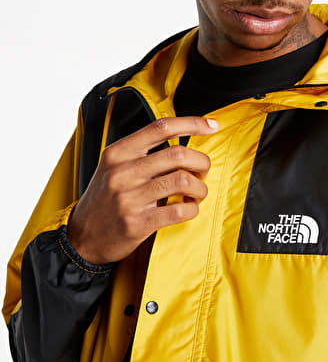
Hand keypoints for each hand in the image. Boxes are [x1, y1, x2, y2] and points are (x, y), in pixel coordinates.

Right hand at [67, 116, 218, 263]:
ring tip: (197, 193)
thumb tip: (185, 142)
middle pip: (178, 154)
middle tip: (203, 170)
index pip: (161, 127)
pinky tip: (188, 208)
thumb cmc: (106, 198)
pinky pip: (179, 211)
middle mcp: (123, 171)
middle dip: (201, 162)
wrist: (82, 238)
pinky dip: (192, 209)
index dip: (192, 123)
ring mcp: (129, 197)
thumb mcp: (115, 166)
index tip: (212, 126)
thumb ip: (143, 152)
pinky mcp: (137, 223)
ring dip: (200, 188)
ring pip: (183, 181)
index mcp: (119, 151)